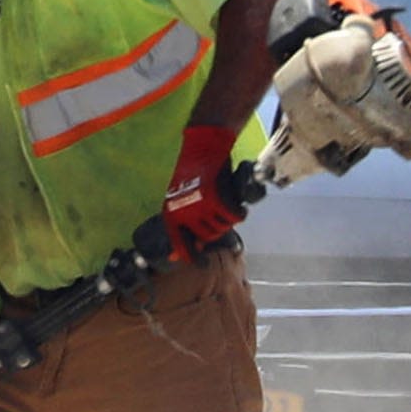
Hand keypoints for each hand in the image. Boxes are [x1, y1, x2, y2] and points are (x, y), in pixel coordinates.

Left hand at [163, 123, 246, 250]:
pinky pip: (234, 217)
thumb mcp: (187, 200)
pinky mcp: (215, 198)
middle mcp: (182, 212)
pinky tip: (239, 207)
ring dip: (229, 219)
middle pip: (208, 237)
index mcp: (171, 213)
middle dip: (219, 229)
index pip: (178, 243)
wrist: (204, 145)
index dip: (189, 256)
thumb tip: (193, 250)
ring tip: (228, 206)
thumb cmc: (197, 173)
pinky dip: (239, 213)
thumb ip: (189, 223)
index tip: (201, 266)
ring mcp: (198, 207)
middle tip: (223, 215)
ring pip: (222, 227)